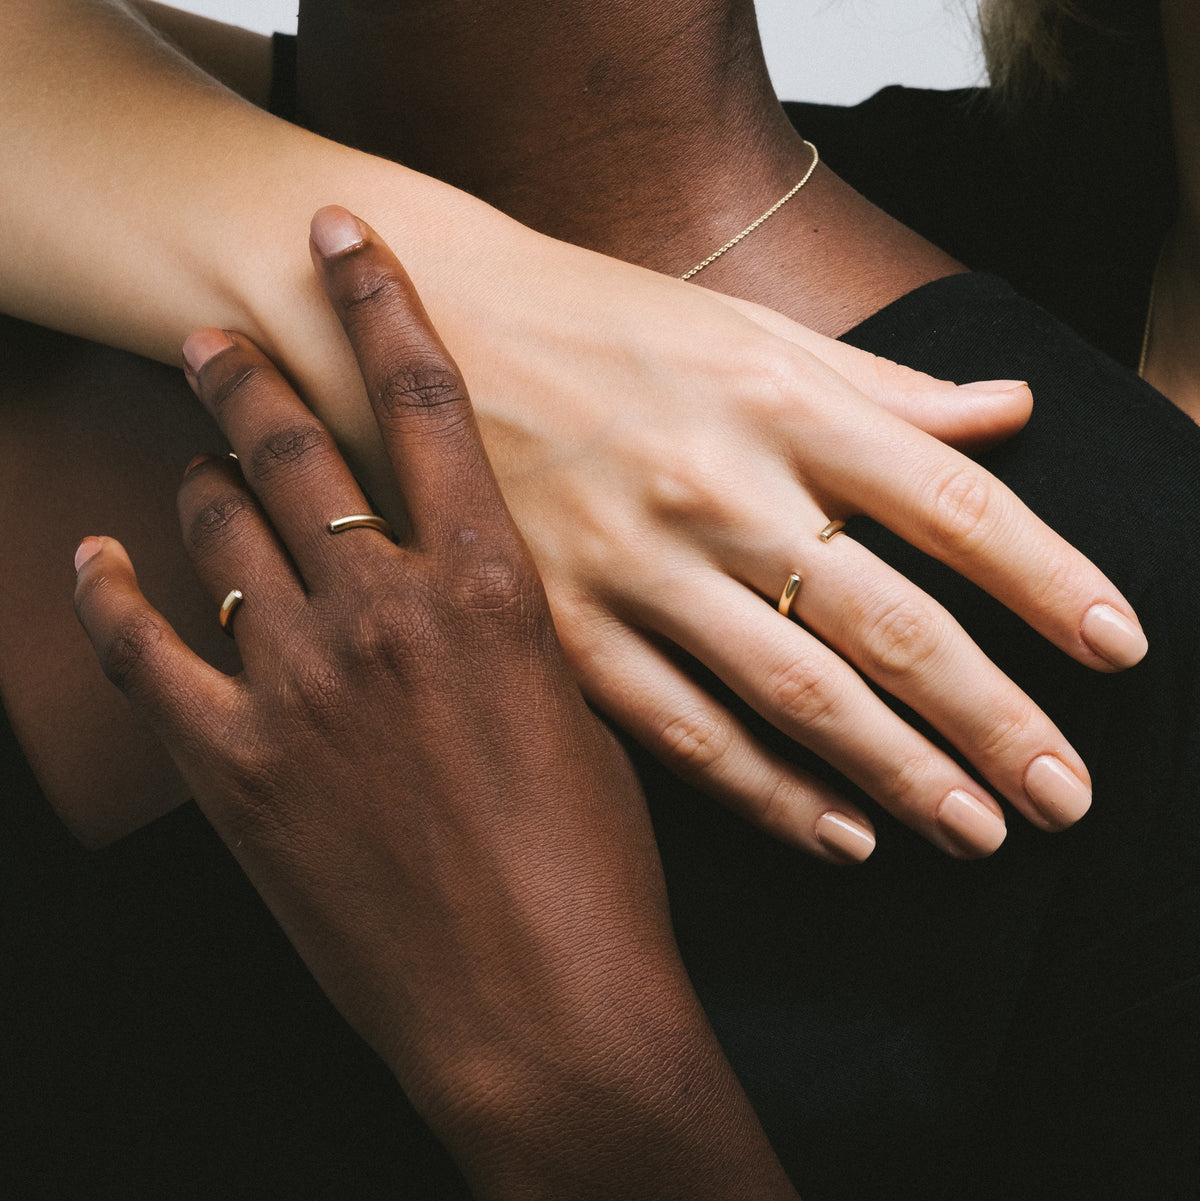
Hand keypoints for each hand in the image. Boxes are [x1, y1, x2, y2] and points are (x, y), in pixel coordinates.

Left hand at [73, 215, 797, 1199]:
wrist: (544, 1005)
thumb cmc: (593, 862)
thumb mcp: (584, 710)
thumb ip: (518, 623)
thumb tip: (482, 568)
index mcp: (494, 586)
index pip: (425, 398)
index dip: (378, 301)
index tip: (338, 236)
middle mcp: (386, 610)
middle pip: (295, 443)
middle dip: (246, 370)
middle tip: (211, 330)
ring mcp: (297, 684)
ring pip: (216, 529)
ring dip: (198, 481)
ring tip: (190, 460)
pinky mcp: (232, 767)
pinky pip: (140, 648)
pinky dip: (110, 595)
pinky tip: (96, 560)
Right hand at [464, 252, 1141, 862]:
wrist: (427, 339)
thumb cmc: (598, 327)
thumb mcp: (744, 330)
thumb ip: (882, 387)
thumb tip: (1010, 415)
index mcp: (777, 397)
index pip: (951, 499)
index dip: (1050, 579)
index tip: (1119, 650)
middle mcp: (718, 484)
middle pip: (892, 622)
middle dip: (995, 719)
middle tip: (1067, 795)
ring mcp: (635, 564)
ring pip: (797, 694)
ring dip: (902, 775)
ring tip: (982, 832)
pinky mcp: (563, 628)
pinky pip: (684, 730)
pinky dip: (771, 794)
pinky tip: (843, 838)